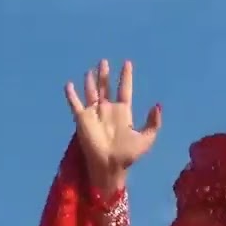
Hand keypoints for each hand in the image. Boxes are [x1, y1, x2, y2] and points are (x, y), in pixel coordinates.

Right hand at [64, 59, 162, 191]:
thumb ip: (154, 122)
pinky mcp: (82, 119)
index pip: (124, 89)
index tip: (127, 63)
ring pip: (92, 92)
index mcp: (123, 112)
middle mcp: (108, 110)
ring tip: (91, 69)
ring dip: (91, 81)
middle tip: (104, 61)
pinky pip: (75, 104)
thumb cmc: (128, 154)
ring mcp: (94, 113)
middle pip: (106, 87)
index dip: (126, 77)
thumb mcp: (147, 138)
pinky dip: (71, 95)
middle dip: (105, 75)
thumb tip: (157, 105)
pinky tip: (69, 85)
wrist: (110, 165)